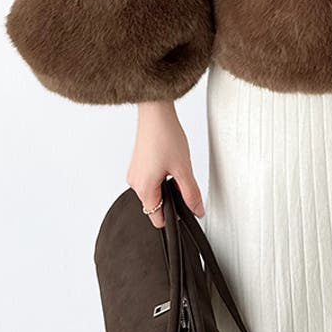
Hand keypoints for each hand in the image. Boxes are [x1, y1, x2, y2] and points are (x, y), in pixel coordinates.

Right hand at [126, 100, 204, 228]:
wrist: (155, 113)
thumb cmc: (165, 136)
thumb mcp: (183, 168)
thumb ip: (191, 193)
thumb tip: (197, 211)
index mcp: (144, 189)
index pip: (157, 218)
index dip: (173, 217)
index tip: (185, 210)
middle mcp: (134, 183)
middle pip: (155, 204)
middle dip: (171, 198)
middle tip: (183, 180)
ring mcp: (134, 172)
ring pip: (153, 190)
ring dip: (166, 185)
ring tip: (176, 166)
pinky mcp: (137, 163)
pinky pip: (150, 178)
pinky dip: (161, 175)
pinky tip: (169, 160)